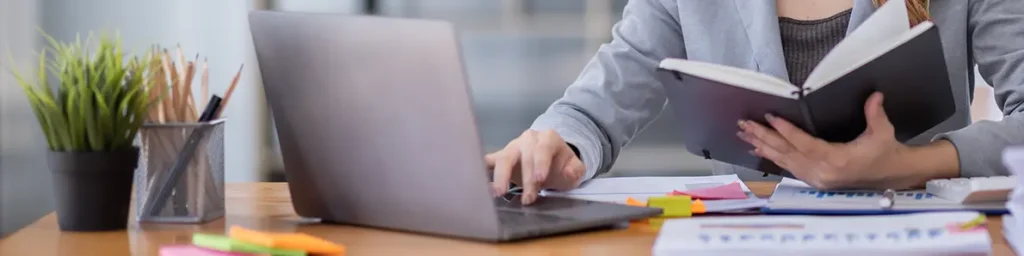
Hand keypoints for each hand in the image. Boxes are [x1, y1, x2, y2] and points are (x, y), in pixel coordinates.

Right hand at [486, 130, 585, 203]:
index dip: (540, 164)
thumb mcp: (575, 168)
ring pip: (504, 158)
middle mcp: (528, 139)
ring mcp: (512, 147)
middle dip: (525, 178)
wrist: (550, 161)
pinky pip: (488, 161)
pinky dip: (482, 170)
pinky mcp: (500, 156)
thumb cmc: (561, 165)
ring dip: (501, 176)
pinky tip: (477, 181)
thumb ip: (575, 170)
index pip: (543, 149)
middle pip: (523, 156)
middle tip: (528, 200)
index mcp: (548, 138)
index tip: (540, 180)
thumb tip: (568, 172)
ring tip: (498, 193)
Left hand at [737, 92, 915, 188]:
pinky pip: (788, 167)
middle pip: (787, 152)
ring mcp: (816, 179)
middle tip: (744, 124)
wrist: (891, 176)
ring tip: (744, 134)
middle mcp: (822, 172)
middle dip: (763, 137)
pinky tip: (758, 149)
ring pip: (783, 160)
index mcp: (837, 160)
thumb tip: (874, 95)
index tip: (769, 117)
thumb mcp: (883, 132)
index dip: (786, 130)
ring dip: (762, 146)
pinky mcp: (813, 181)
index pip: (804, 143)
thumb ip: (875, 113)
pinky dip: (772, 157)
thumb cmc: (886, 152)